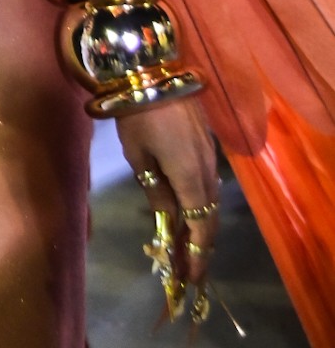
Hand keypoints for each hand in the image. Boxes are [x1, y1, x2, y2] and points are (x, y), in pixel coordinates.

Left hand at [116, 96, 219, 288]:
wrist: (154, 69)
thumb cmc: (138, 112)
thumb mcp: (138, 155)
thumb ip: (154, 189)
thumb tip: (165, 217)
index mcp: (191, 178)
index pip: (201, 227)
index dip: (197, 255)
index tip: (191, 279)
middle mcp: (208, 170)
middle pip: (209, 217)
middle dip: (198, 245)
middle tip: (184, 269)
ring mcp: (209, 156)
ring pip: (208, 201)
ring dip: (197, 224)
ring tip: (180, 245)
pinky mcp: (205, 144)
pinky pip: (205, 183)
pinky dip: (196, 203)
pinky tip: (182, 211)